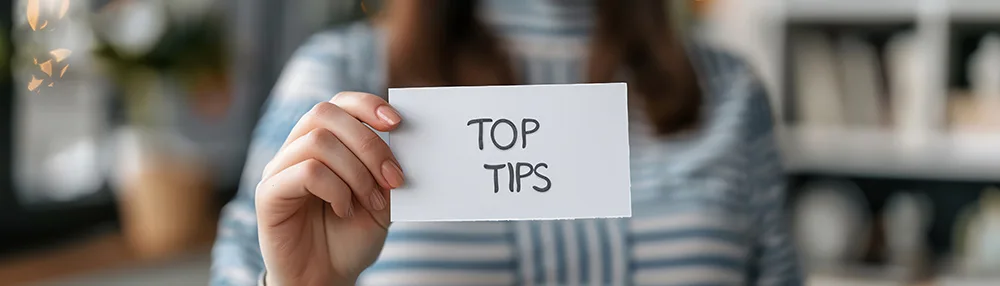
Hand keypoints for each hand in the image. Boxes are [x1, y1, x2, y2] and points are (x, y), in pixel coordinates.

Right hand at [255, 91, 404, 285]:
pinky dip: (335, 189)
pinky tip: (345, 210)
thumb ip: (386, 169)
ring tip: (370, 201)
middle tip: (393, 177)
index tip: (397, 123)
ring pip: (317, 141)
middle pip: (325, 114)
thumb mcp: (380, 200)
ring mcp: (279, 169)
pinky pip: (305, 171)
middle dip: (367, 142)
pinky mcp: (268, 193)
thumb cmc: (351, 237)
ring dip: (356, 171)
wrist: (327, 277)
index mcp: (323, 142)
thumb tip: (401, 142)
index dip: (366, 104)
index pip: (339, 104)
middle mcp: (296, 149)